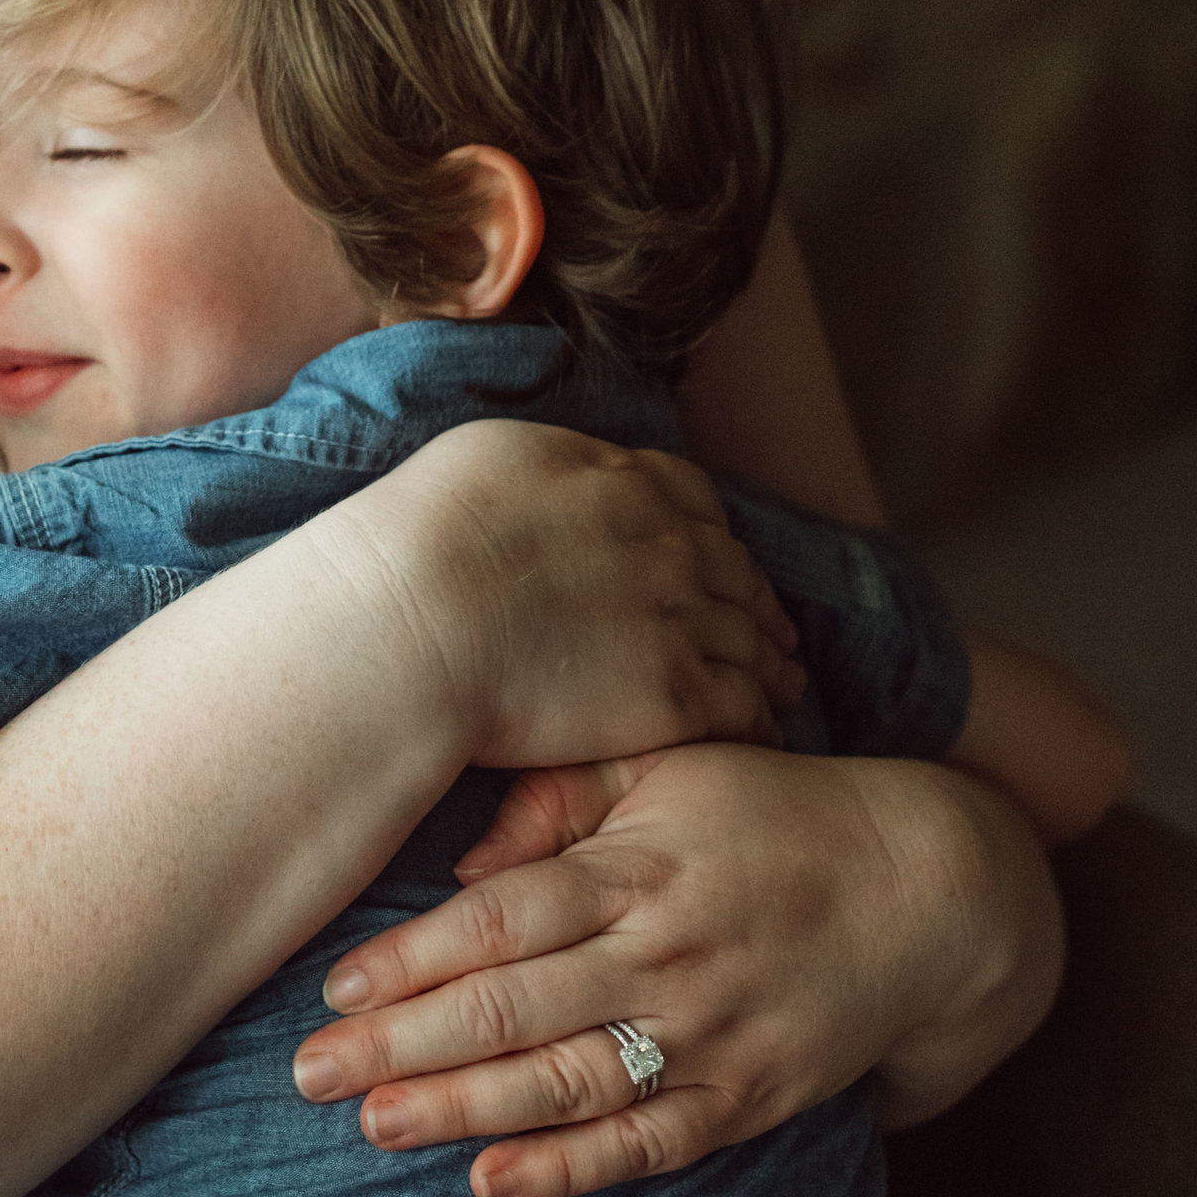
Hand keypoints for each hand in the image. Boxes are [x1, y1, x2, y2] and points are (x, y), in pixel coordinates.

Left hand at [290, 741, 1061, 1196]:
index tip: (335, 988)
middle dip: (403, 1044)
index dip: (414, 957)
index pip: (503, 919)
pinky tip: (490, 1184)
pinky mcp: (747, 1098)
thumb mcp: (674, 767)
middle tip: (309, 1075)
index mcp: (640, 868)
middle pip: (514, 1007)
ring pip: (566, 1082)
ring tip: (374, 1125)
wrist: (931, 891)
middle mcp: (668, 955)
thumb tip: (464, 858)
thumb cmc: (775, 816)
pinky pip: (646, 1144)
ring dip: (463, 1110)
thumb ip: (563, 795)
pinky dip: (567, 1170)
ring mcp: (710, 1034)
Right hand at [384, 420, 805, 767]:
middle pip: (733, 569)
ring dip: (772, 662)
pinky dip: (761, 720)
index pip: (691, 499)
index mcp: (619, 480)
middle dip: (755, 599)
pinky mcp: (676, 693)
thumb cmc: (414, 544)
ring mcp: (679, 615)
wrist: (412, 622)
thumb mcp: (484, 461)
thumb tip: (549, 483)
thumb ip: (542, 472)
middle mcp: (665, 540)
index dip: (708, 533)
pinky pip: (743, 706)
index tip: (712, 557)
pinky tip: (763, 735)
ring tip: (785, 687)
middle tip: (773, 630)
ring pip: (752, 639)